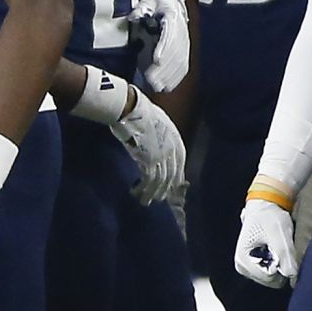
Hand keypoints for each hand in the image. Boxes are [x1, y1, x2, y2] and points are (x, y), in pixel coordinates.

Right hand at [109, 90, 185, 205]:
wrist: (131, 109)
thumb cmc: (138, 111)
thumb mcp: (156, 122)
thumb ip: (159, 134)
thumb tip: (154, 142)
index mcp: (175, 138)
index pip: (180, 162)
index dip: (176, 175)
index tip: (173, 184)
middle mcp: (172, 149)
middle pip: (172, 174)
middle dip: (166, 188)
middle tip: (160, 198)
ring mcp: (162, 155)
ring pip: (161, 181)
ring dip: (153, 193)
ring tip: (146, 201)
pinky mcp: (149, 160)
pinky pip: (149, 180)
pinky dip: (144, 189)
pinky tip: (136, 193)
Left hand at [130, 0, 190, 91]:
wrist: (171, 4)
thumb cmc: (155, 4)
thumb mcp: (148, 1)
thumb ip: (141, 8)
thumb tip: (134, 16)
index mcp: (172, 18)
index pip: (169, 36)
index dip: (163, 49)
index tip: (156, 61)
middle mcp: (181, 32)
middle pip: (174, 53)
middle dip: (164, 69)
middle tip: (152, 82)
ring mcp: (183, 43)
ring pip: (179, 62)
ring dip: (169, 76)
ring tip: (157, 87)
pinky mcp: (182, 51)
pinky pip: (182, 66)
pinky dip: (175, 77)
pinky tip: (166, 87)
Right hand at [234, 197, 297, 287]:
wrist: (265, 206)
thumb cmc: (270, 218)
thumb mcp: (280, 235)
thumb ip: (285, 256)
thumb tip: (292, 275)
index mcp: (243, 260)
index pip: (270, 278)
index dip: (281, 266)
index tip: (281, 248)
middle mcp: (242, 267)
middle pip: (271, 281)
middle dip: (280, 266)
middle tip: (280, 247)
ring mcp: (247, 267)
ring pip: (272, 278)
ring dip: (279, 264)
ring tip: (277, 247)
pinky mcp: (253, 265)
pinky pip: (271, 273)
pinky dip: (277, 263)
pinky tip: (275, 250)